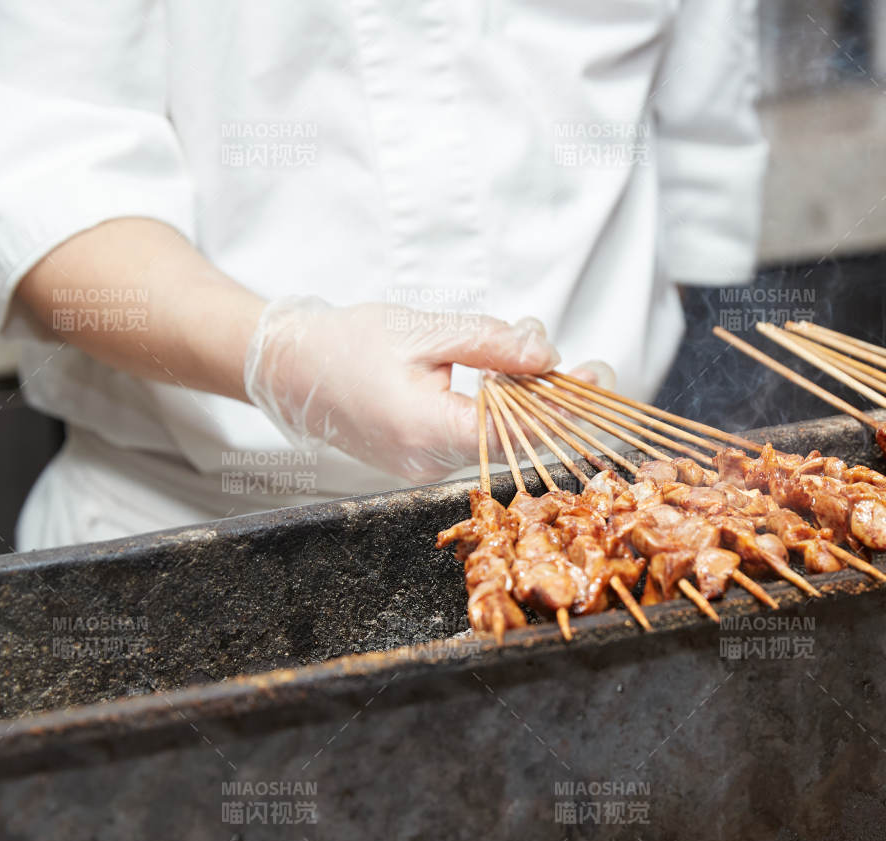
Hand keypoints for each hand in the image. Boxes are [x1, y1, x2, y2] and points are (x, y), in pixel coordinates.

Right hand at [244, 296, 565, 483]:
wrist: (287, 367)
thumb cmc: (347, 343)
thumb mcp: (424, 331)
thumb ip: (490, 344)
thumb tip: (547, 357)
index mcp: (427, 430)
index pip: (517, 432)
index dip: (564, 409)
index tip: (598, 382)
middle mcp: (429, 461)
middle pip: (514, 440)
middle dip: (554, 402)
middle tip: (591, 371)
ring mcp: (425, 465)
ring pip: (497, 439)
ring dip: (526, 402)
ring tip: (544, 359)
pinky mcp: (422, 458)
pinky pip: (474, 438)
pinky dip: (497, 410)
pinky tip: (508, 378)